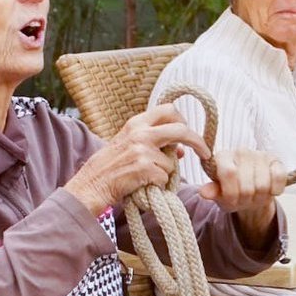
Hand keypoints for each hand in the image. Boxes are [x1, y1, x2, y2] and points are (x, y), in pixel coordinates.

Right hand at [63, 105, 208, 215]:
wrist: (90, 185)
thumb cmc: (110, 168)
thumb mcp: (129, 147)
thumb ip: (153, 143)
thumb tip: (181, 150)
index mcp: (136, 123)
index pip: (169, 110)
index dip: (184, 121)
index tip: (191, 135)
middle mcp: (140, 132)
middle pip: (181, 130)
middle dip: (198, 142)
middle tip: (205, 153)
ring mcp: (142, 150)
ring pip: (172, 162)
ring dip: (165, 174)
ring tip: (146, 177)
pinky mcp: (144, 167)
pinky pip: (165, 178)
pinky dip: (158, 185)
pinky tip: (142, 185)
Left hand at [200, 147, 286, 214]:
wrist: (251, 191)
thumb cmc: (232, 190)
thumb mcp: (219, 194)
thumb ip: (213, 192)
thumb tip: (203, 192)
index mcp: (222, 157)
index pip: (228, 173)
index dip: (231, 194)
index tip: (231, 201)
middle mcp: (241, 151)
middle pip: (247, 186)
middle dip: (246, 200)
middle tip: (244, 200)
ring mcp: (259, 154)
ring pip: (263, 185)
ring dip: (260, 198)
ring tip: (254, 196)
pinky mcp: (276, 160)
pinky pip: (279, 178)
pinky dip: (275, 190)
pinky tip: (269, 190)